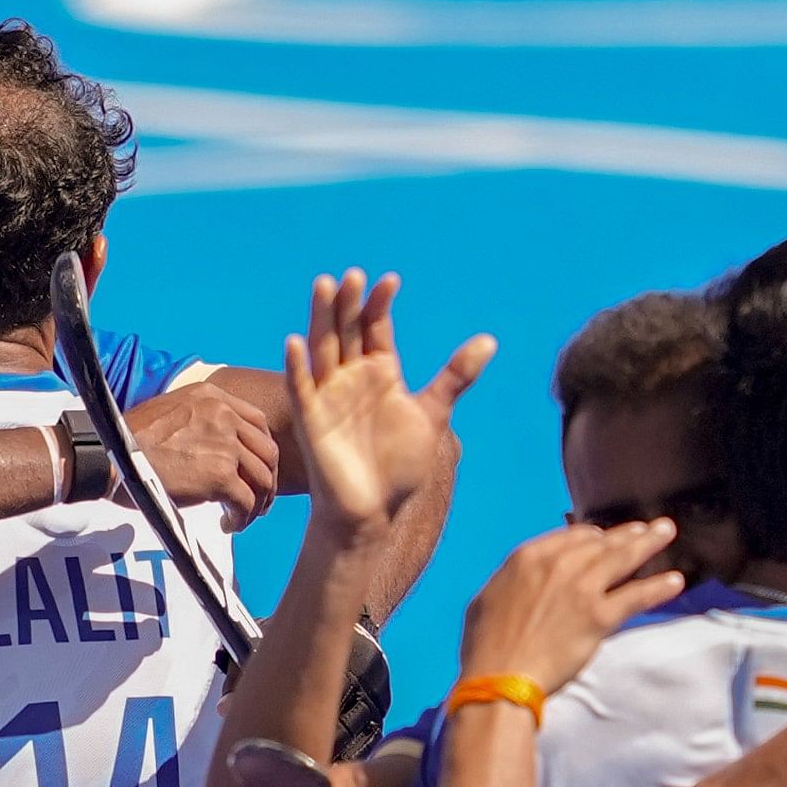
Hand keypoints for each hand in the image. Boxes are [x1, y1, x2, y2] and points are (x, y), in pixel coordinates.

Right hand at [120, 383, 279, 522]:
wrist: (108, 456)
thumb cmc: (126, 440)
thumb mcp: (168, 412)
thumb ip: (197, 422)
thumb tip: (211, 449)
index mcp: (212, 396)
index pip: (257, 422)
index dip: (262, 450)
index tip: (254, 470)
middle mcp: (223, 415)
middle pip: (267, 451)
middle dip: (266, 479)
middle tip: (257, 500)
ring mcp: (224, 445)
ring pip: (263, 479)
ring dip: (258, 502)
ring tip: (243, 516)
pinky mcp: (220, 476)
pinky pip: (247, 502)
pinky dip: (243, 518)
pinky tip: (228, 524)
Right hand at [280, 270, 491, 536]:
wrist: (374, 511)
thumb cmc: (400, 463)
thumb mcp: (433, 414)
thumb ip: (456, 376)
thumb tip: (489, 340)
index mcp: (380, 372)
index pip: (376, 327)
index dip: (380, 303)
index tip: (391, 281)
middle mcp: (351, 377)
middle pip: (347, 329)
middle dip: (349, 302)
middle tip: (352, 275)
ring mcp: (329, 396)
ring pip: (323, 348)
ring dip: (322, 319)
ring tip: (323, 285)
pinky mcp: (312, 420)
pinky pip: (302, 388)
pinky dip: (297, 366)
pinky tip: (296, 342)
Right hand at [456, 516, 684, 694]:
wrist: (501, 675)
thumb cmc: (486, 645)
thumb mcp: (488, 599)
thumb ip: (513, 581)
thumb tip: (525, 581)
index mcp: (528, 557)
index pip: (570, 536)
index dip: (592, 536)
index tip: (604, 538)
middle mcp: (558, 565)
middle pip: (600, 542)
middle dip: (626, 533)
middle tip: (646, 528)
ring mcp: (582, 588)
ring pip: (622, 559)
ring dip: (648, 544)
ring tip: (665, 533)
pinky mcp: (600, 615)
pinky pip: (636, 596)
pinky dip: (658, 587)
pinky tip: (675, 581)